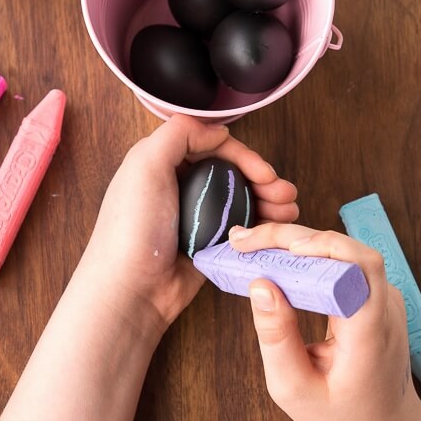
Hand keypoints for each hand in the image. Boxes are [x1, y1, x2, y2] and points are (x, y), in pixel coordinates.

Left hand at [81, 115, 298, 341]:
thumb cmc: (132, 229)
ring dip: (269, 201)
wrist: (131, 290)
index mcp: (162, 164)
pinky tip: (279, 227)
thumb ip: (178, 133)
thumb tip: (218, 130)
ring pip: (241, 200)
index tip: (264, 173)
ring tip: (289, 211)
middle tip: (284, 194)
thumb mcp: (145, 165)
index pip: (213, 146)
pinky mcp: (208, 246)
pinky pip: (241, 229)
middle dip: (263, 179)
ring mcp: (196, 218)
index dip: (243, 155)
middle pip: (232, 172)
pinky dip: (262, 226)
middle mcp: (180, 187)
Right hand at [229, 222, 420, 420]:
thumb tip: (260, 284)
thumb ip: (276, 337)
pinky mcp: (375, 296)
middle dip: (290, 237)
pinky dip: (306, 257)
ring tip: (251, 246)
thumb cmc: (341, 418)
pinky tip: (275, 260)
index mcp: (372, 332)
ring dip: (295, 243)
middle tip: (244, 241)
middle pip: (344, 249)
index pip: (360, 265)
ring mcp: (385, 299)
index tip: (280, 249)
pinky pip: (341, 264)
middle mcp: (386, 307)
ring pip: (341, 251)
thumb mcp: (294, 389)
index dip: (322, 245)